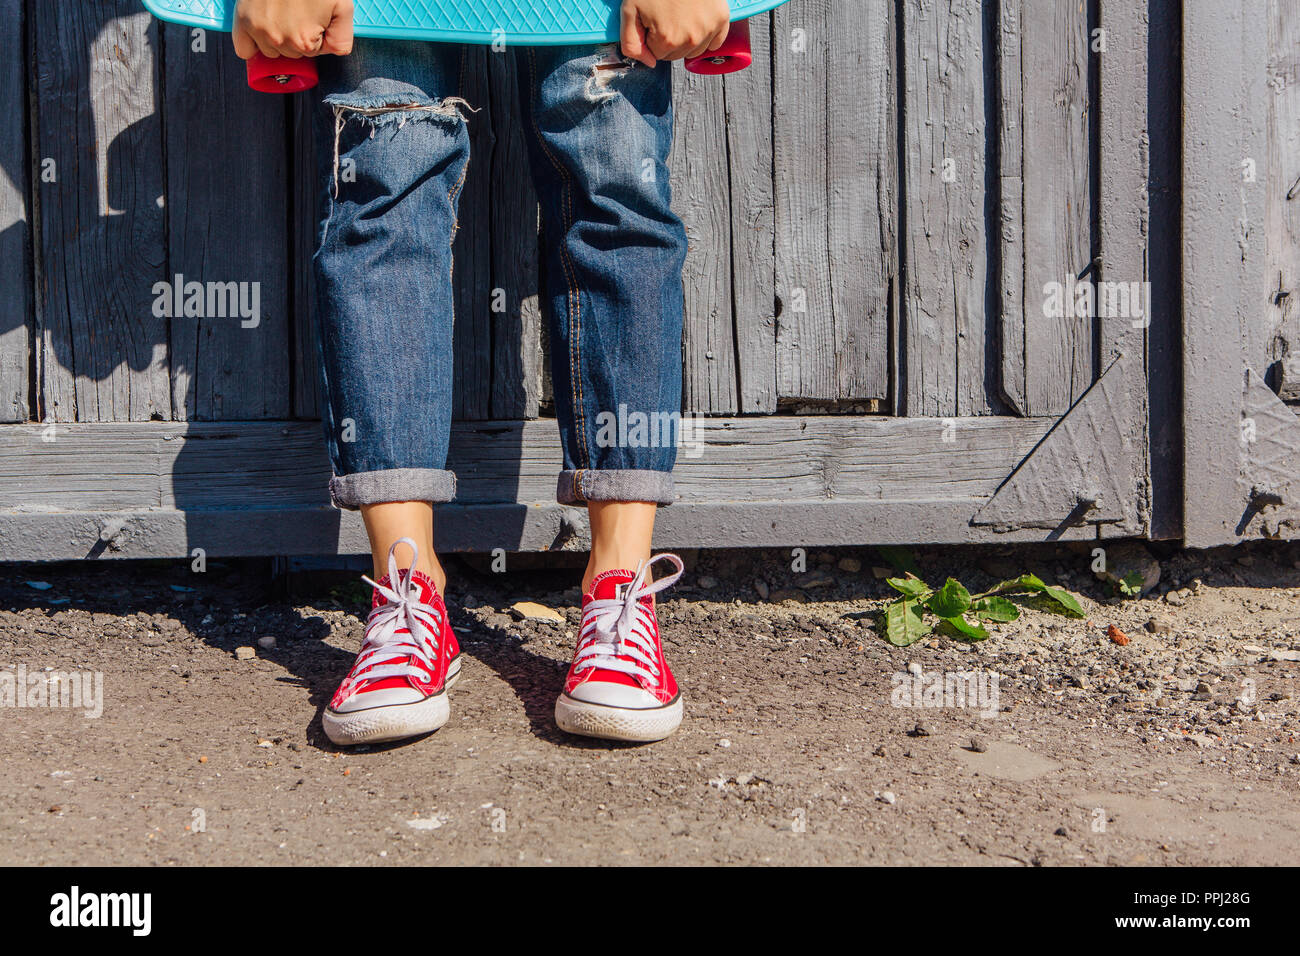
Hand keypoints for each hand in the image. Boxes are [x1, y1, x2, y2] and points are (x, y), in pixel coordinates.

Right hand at [232, 0, 353, 59]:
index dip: (315, 35)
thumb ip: (342, 37)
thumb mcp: (341, 7)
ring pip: (271, 49)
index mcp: (304, 42)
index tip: (313, 18)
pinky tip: (263, 28)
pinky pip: (244, 49)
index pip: (312, 53)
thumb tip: (335, 51)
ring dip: (277, 38)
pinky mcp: (243, 19)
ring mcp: (258, 30)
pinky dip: (251, 43)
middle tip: (298, 12)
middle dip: (296, 36)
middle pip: (291, 52)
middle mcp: (279, 40)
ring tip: (282, 13)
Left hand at [620, 0, 730, 67]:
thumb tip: (650, 63)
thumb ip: (631, 44)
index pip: (657, 55)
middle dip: (668, 39)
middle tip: (666, 14)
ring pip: (693, 50)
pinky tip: (696, 20)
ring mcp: (708, 30)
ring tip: (681, 15)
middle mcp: (691, 40)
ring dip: (686, 38)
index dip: (652, 37)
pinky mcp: (721, 19)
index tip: (653, 19)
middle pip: (676, 54)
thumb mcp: (629, 10)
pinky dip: (706, 36)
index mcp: (667, 40)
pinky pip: (714, 43)